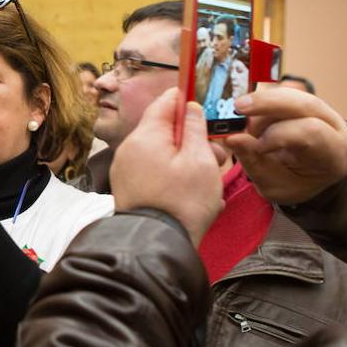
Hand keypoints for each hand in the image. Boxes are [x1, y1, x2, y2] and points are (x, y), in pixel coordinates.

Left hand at [112, 88, 222, 244]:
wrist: (158, 246)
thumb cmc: (182, 203)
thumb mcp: (200, 160)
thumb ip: (196, 128)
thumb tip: (190, 106)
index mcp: (144, 137)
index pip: (164, 103)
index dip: (187, 100)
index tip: (206, 105)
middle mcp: (129, 150)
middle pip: (165, 131)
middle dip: (194, 140)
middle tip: (218, 155)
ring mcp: (127, 171)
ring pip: (163, 154)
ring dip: (189, 161)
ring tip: (211, 181)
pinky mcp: (130, 189)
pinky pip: (157, 174)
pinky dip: (177, 178)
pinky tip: (197, 195)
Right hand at [224, 87, 346, 203]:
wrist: (314, 172)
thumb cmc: (298, 181)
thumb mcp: (276, 185)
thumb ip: (254, 164)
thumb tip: (231, 138)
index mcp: (333, 152)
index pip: (311, 132)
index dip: (279, 135)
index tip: (257, 146)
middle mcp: (333, 124)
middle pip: (303, 103)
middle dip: (268, 102)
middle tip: (238, 107)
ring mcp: (319, 108)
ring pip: (288, 95)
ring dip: (260, 107)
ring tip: (245, 127)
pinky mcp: (302, 100)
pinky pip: (280, 93)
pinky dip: (260, 103)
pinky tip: (250, 119)